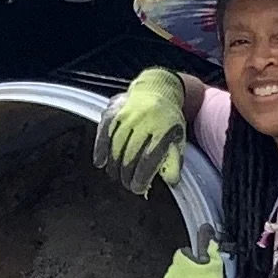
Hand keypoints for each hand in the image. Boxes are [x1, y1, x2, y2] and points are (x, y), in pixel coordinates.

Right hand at [93, 67, 185, 194]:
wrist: (158, 89)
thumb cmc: (168, 119)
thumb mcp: (178, 138)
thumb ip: (175, 160)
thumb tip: (171, 181)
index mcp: (163, 129)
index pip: (149, 159)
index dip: (141, 177)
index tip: (137, 189)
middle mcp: (144, 121)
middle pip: (130, 155)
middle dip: (126, 175)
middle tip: (126, 185)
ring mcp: (127, 115)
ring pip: (116, 147)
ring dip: (114, 166)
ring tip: (116, 175)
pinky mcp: (114, 111)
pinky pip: (103, 133)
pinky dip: (100, 149)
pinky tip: (100, 162)